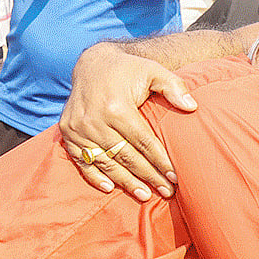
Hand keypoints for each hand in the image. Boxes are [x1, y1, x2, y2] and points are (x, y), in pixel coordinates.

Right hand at [58, 42, 195, 199]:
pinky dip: (94, 175)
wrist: (92, 63)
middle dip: (148, 176)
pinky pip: (81, 160)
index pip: (143, 142)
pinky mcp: (67, 132)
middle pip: (126, 156)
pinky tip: (110, 187)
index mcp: (116, 106)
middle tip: (166, 191)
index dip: (160, 162)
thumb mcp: (153, 71)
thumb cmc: (128, 70)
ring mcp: (78, 128)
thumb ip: (174, 87)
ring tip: (145, 195)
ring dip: (126, 182)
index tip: (175, 177)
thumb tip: (192, 107)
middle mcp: (94, 119)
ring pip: (106, 162)